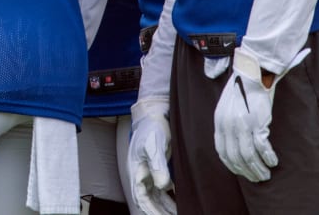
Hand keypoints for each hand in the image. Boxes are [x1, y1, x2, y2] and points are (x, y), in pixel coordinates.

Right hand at [128, 97, 175, 214]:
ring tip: (181, 212)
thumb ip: (158, 166)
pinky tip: (181, 202)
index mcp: (136, 170)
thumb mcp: (154, 145)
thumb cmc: (152, 127)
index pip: (141, 197)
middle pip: (149, 201)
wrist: (156, 113)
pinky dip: (171, 198)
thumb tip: (162, 186)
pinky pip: (164, 189)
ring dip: (166, 207)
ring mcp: (150, 172)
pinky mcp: (160, 169)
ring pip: (157, 197)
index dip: (151, 210)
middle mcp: (142, 174)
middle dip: (159, 212)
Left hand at [213, 47, 309, 181]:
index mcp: (219, 122)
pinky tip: (273, 162)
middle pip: (236, 157)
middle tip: (257, 178)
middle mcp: (228, 125)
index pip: (222, 151)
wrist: (251, 75)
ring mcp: (242, 125)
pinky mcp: (256, 123)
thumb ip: (227, 125)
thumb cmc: (241, 91)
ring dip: (258, 168)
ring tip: (266, 174)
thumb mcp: (226, 108)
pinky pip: (262, 147)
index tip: (242, 172)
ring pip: (249, 155)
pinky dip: (268, 157)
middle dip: (247, 171)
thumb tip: (233, 145)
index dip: (232, 165)